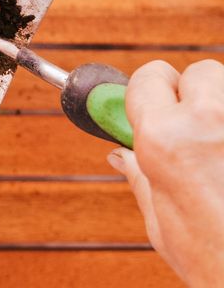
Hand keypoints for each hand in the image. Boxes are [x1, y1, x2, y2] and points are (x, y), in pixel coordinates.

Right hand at [108, 59, 223, 286]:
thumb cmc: (218, 264)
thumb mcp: (163, 224)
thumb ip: (143, 178)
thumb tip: (122, 154)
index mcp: (167, 139)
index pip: (149, 77)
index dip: (149, 92)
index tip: (149, 106)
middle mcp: (213, 122)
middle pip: (200, 72)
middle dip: (193, 94)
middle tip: (193, 131)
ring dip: (223, 111)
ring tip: (220, 152)